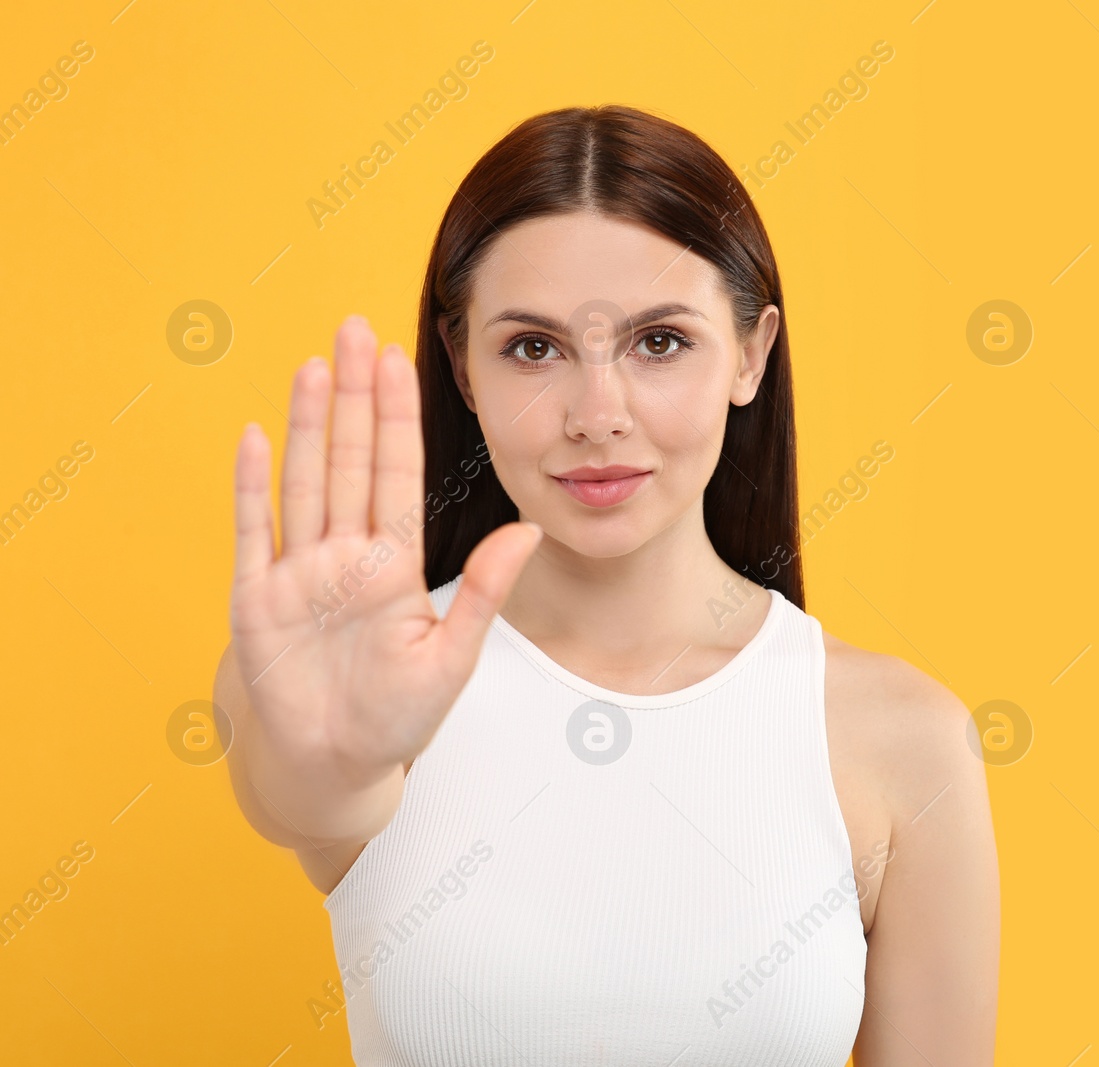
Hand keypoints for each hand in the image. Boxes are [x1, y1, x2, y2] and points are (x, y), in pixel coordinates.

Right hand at [229, 315, 539, 784]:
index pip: (398, 474)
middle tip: (355, 328)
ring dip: (307, 424)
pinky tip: (254, 436)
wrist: (333, 768)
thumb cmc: (395, 718)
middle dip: (355, 396)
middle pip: (351, 460)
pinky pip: (253, 533)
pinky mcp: (256, 601)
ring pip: (305, 482)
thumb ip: (484, 591)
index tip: (401, 360)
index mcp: (394, 566)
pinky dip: (252, 487)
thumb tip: (528, 529)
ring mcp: (298, 573)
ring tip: (314, 365)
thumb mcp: (451, 658)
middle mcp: (345, 557)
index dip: (398, 417)